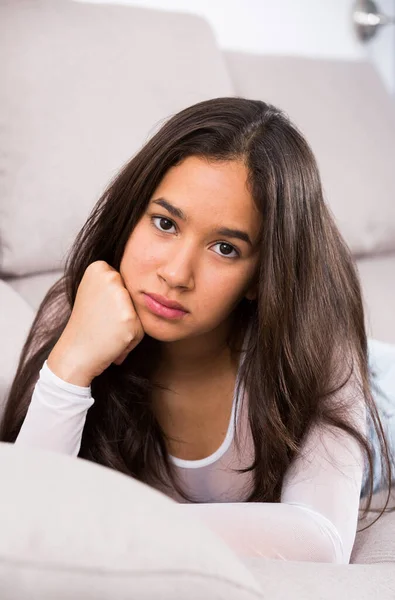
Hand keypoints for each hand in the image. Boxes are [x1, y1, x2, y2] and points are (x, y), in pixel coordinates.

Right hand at [47, 260, 144, 385]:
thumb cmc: (88, 325)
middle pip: (134, 293)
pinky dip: (132, 337)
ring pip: (139, 310)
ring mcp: (120, 296)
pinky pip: (142, 327)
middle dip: (124, 310)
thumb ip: (113, 284)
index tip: (98, 306)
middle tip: (103, 321)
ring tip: (110, 330)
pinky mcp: (129, 316)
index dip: (114, 298)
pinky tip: (114, 339)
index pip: (124, 279)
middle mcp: (110, 276)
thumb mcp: (93, 293)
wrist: (76, 352)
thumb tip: (147, 280)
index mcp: (98, 267)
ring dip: (130, 323)